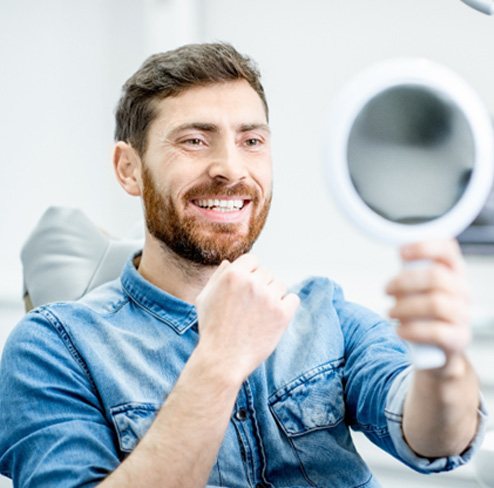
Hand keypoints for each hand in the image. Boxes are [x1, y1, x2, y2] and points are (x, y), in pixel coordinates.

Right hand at [195, 254, 299, 382]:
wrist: (222, 359)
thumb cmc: (211, 329)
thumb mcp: (204, 298)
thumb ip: (217, 277)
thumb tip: (229, 263)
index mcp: (233, 275)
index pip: (252, 260)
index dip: (250, 272)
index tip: (247, 288)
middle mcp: (252, 283)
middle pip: (266, 273)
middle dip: (260, 286)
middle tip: (251, 306)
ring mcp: (268, 298)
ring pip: (280, 285)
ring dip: (273, 296)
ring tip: (260, 314)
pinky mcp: (282, 314)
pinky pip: (293, 299)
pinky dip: (286, 306)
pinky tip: (274, 317)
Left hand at [385, 240, 470, 366]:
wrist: (437, 348)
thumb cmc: (423, 312)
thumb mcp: (418, 288)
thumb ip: (411, 271)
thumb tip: (398, 254)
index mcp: (453, 272)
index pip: (448, 250)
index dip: (424, 247)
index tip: (401, 253)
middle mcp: (462, 291)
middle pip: (436, 277)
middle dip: (404, 282)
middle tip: (386, 290)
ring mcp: (463, 315)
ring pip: (435, 303)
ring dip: (405, 307)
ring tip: (390, 312)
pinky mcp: (459, 338)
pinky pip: (436, 332)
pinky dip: (412, 330)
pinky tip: (399, 330)